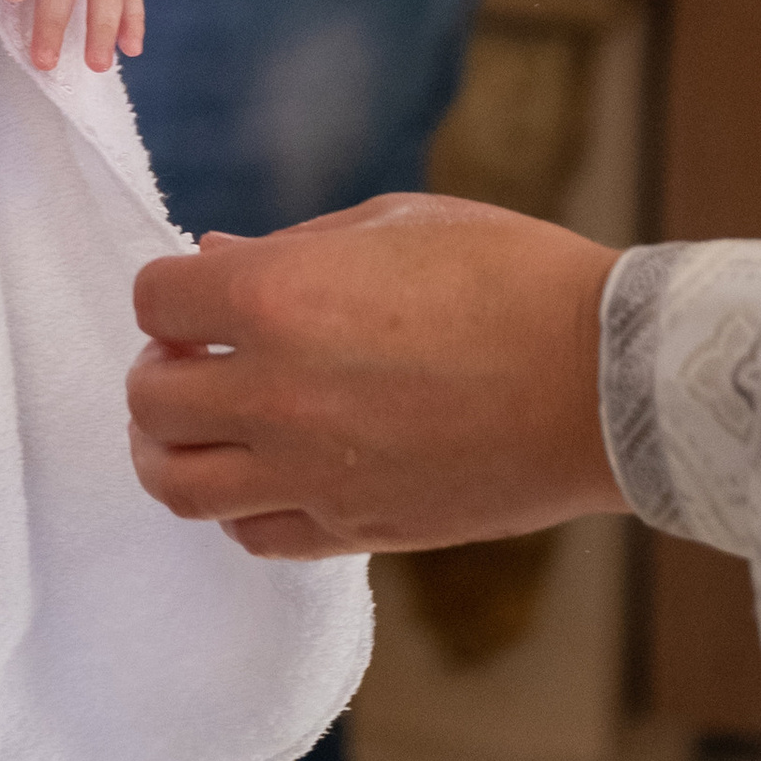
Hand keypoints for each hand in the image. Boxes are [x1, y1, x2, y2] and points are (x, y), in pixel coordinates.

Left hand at [126, 194, 627, 558]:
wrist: (611, 378)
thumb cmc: (511, 277)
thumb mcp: (391, 224)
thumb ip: (288, 248)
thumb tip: (213, 258)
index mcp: (275, 299)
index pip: (156, 301)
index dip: (172, 294)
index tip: (201, 295)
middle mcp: (275, 395)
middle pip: (149, 400)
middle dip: (158, 371)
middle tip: (194, 358)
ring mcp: (313, 473)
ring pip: (178, 486)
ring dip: (170, 450)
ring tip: (202, 424)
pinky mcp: (357, 528)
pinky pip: (253, 536)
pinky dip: (239, 507)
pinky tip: (266, 472)